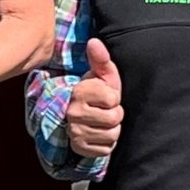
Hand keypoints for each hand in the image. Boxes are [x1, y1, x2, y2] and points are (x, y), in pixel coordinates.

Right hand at [65, 38, 122, 157]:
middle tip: (106, 110)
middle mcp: (73, 112)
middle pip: (114, 118)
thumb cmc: (98, 93)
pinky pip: (106, 148)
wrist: (84, 116)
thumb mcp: (103, 75)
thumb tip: (94, 41)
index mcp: (79, 91)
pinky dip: (107, 143)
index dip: (115, 98)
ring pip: (112, 135)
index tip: (107, 96)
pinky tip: (99, 134)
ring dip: (112, 130)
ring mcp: (75, 131)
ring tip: (103, 122)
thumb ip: (101, 58)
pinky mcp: (79, 147)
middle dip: (116, 115)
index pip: (113, 99)